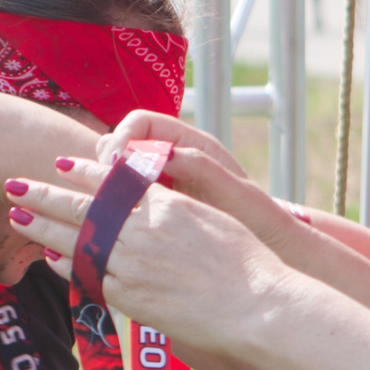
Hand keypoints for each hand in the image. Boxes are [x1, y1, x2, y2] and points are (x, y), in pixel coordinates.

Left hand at [5, 164, 281, 346]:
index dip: (81, 173)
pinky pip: (88, 276)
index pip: (111, 182)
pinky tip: (50, 256)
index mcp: (164, 205)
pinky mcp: (130, 297)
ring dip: (44, 227)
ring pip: (77, 240)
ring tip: (18, 216)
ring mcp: (132, 264)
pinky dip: (67, 264)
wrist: (256, 308)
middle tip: (14, 184)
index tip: (59, 164)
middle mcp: (142, 231)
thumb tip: (148, 197)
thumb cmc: (246, 264)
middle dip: (44, 195)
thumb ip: (172, 206)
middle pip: (82, 208)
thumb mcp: (209, 219)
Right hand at [97, 111, 305, 249]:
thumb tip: (163, 154)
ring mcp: (162, 182)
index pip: (139, 122)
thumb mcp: (232, 190)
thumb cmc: (256, 219)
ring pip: (117, 172)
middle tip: (101, 188)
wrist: (268, 247)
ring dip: (105, 186)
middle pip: (121, 143)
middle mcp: (173, 158)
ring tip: (105, 208)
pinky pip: (123, 198)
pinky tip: (113, 223)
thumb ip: (199, 167)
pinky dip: (112, 205)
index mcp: (191, 144)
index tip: (114, 164)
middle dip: (106, 160)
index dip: (121, 138)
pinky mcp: (156, 207)